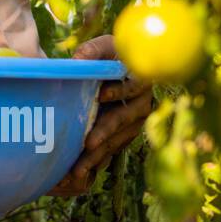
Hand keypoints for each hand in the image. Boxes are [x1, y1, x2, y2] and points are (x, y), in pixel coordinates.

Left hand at [48, 34, 152, 196]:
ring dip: (99, 154)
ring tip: (78, 169)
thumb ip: (92, 52)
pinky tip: (81, 172)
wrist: (113, 68)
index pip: (132, 86)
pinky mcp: (126, 133)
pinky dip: (98, 160)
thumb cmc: (108, 55)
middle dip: (105, 132)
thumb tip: (78, 60)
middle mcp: (142, 102)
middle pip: (124, 119)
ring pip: (118, 139)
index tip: (99, 95)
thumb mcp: (102, 48)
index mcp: (140, 79)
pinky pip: (113, 148)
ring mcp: (135, 121)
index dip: (118, 90)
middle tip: (88, 144)